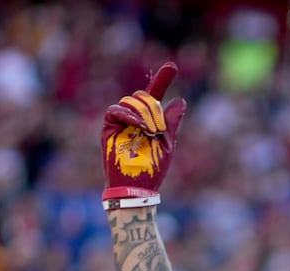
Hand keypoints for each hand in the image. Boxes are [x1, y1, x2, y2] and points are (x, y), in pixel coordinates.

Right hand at [101, 63, 186, 203]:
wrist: (137, 186)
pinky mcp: (109, 127)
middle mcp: (136, 118)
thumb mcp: (168, 142)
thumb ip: (172, 121)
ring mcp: (122, 122)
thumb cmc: (154, 168)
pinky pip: (116, 110)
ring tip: (151, 131)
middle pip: (144, 96)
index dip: (162, 80)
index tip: (172, 66)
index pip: (155, 96)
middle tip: (160, 128)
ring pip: (131, 101)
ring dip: (144, 113)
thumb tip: (180, 100)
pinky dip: (129, 115)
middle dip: (154, 108)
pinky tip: (139, 126)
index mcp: (151, 120)